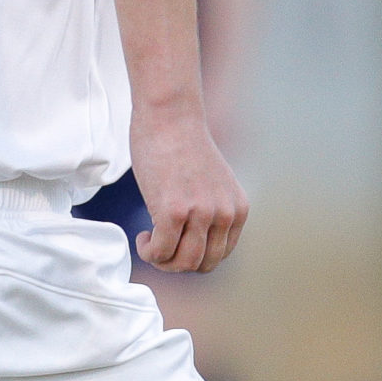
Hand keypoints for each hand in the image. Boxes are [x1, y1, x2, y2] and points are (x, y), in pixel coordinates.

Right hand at [130, 114, 248, 272]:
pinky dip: (149, 252)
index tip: (176, 242)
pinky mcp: (173, 211)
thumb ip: (211, 210)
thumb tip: (192, 241)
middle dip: (179, 262)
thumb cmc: (181, 144)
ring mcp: (200, 214)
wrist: (169, 115)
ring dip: (163, 261)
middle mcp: (224, 214)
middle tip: (160, 246)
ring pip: (183, 263)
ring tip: (151, 243)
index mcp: (238, 209)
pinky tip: (143, 237)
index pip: (220, 255)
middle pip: (203, 264)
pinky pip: (161, 252)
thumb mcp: (212, 183)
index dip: (194, 255)